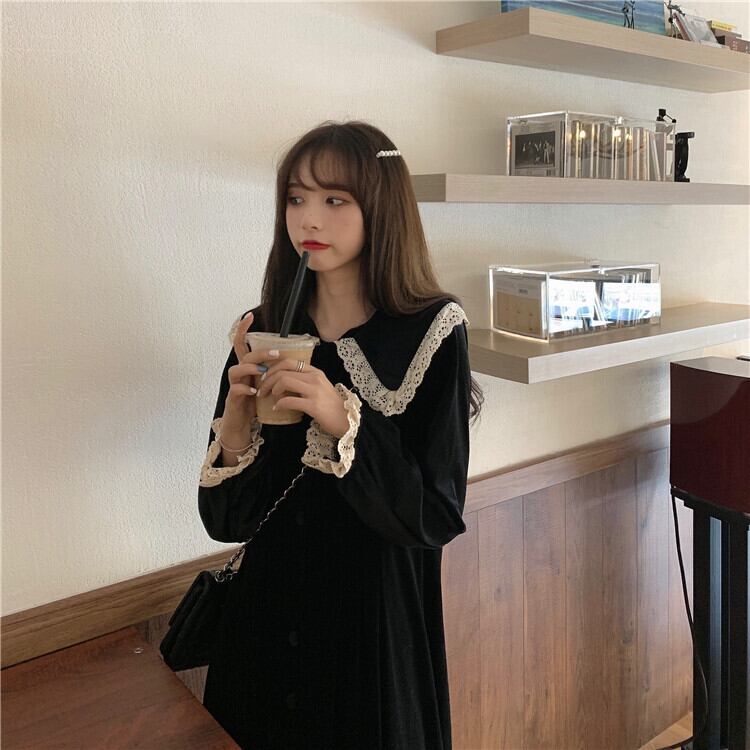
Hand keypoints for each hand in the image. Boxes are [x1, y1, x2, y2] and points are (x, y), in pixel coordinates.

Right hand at [221, 311, 278, 439]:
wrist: (242, 424)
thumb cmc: (255, 404)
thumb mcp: (265, 385)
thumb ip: (274, 373)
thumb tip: (294, 362)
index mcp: (248, 368)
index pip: (242, 344)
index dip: (243, 330)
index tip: (249, 316)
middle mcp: (239, 374)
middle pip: (243, 355)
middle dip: (259, 352)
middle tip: (275, 353)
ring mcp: (234, 386)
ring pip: (235, 370)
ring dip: (250, 368)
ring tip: (263, 372)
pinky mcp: (233, 399)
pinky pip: (235, 390)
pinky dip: (244, 389)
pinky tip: (254, 392)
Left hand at [256, 358, 349, 438]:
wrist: (346, 421)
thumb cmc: (331, 407)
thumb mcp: (319, 388)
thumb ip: (304, 383)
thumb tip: (283, 383)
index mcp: (315, 372)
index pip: (289, 362)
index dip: (273, 368)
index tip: (266, 378)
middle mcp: (315, 378)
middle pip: (283, 370)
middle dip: (268, 380)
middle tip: (262, 390)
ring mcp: (315, 391)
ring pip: (285, 381)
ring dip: (272, 389)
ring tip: (270, 397)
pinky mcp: (313, 405)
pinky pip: (289, 400)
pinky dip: (279, 404)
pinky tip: (277, 408)